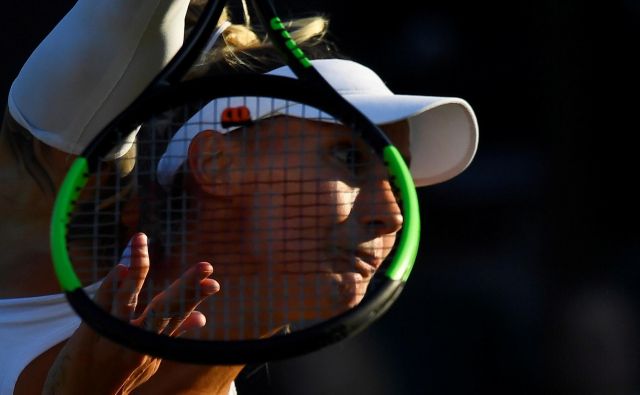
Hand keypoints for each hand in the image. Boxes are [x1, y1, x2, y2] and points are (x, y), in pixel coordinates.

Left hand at [43, 233, 219, 394]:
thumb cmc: (116, 378)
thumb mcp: (148, 360)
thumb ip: (171, 334)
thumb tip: (202, 318)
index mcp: (154, 345)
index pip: (179, 316)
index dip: (195, 298)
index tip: (214, 282)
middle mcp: (137, 342)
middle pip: (165, 310)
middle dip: (186, 287)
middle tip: (206, 266)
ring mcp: (112, 338)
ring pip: (128, 300)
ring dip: (136, 268)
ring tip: (141, 242)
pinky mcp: (88, 336)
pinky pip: (99, 304)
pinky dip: (109, 284)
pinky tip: (120, 265)